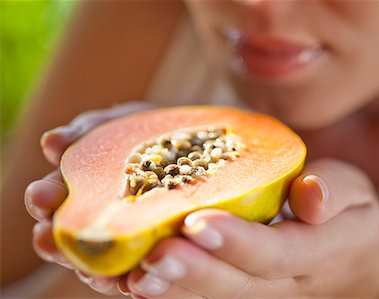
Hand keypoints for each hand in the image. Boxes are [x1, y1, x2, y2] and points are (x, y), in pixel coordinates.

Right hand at [24, 101, 151, 294]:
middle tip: (52, 239)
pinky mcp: (152, 253)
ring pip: (98, 264)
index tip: (43, 196)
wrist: (192, 140)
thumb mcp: (121, 123)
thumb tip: (51, 143)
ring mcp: (123, 238)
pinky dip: (132, 280)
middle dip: (55, 241)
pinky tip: (133, 282)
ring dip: (91, 271)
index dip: (44, 199)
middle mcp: (95, 217)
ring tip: (96, 274)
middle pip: (67, 238)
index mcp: (80, 187)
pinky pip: (138, 273)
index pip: (51, 199)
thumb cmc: (148, 132)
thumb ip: (89, 131)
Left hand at [125, 159, 378, 297]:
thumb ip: (335, 191)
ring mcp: (259, 297)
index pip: (277, 253)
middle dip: (192, 273)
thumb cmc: (347, 217)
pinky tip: (125, 281)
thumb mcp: (356, 195)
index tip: (199, 221)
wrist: (350, 264)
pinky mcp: (240, 295)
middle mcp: (283, 285)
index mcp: (316, 254)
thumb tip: (310, 198)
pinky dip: (166, 292)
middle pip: (235, 286)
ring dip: (170, 291)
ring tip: (127, 278)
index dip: (238, 242)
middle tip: (151, 257)